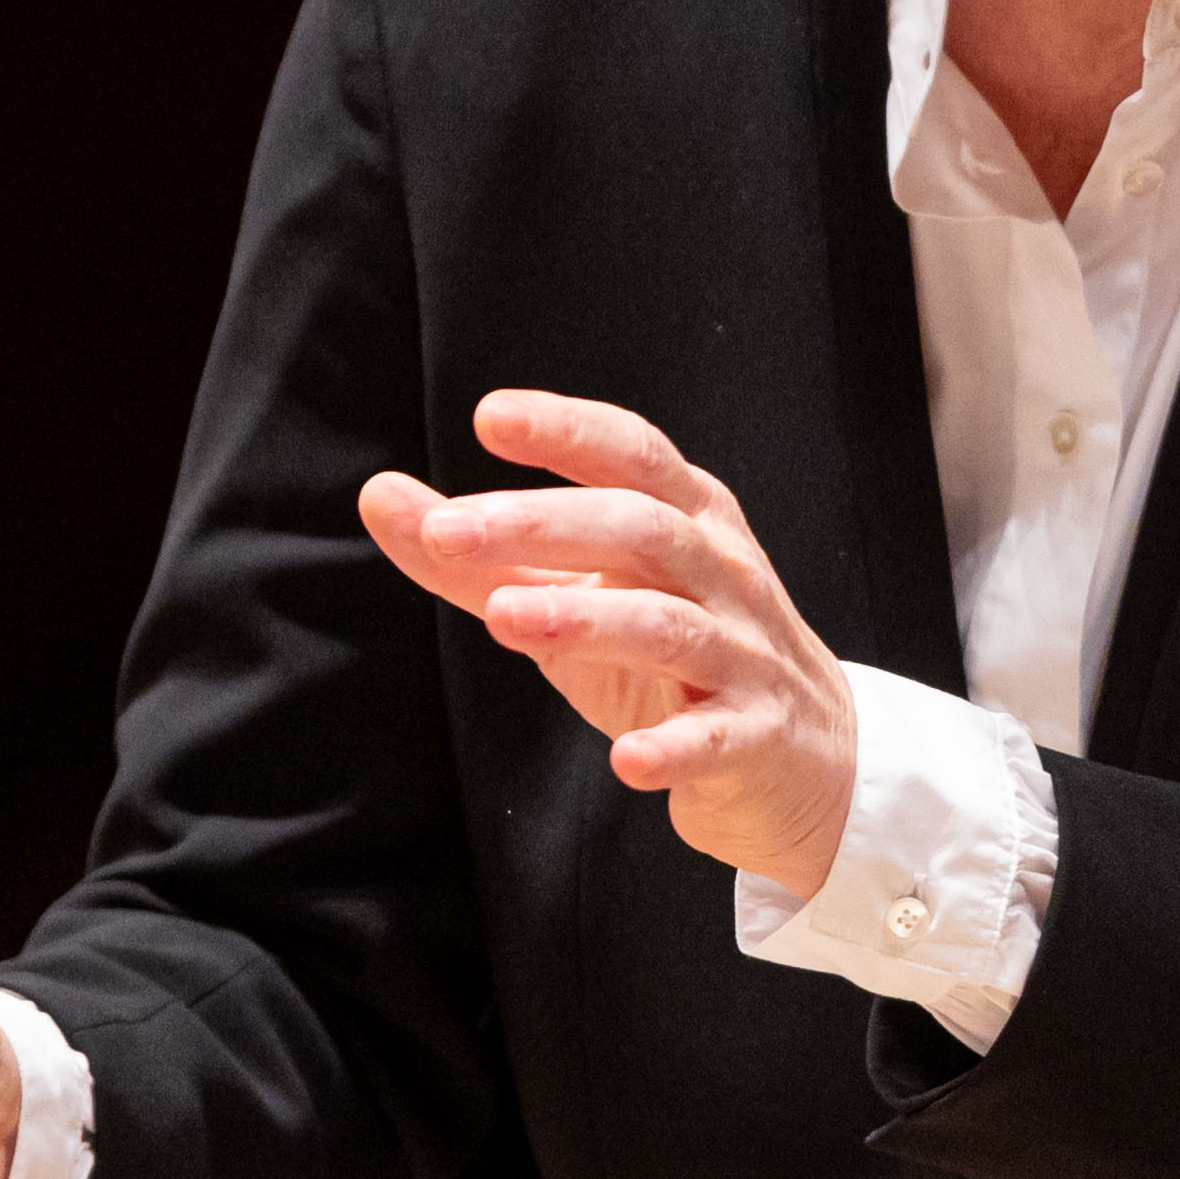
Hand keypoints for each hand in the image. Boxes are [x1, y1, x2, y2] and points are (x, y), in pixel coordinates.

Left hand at [361, 388, 860, 902]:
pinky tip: (626, 763)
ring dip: (589, 618)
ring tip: (505, 618)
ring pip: (670, 623)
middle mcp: (719, 573)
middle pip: (639, 528)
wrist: (798, 758)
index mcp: (685, 520)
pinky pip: (715, 737)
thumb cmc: (670, 661)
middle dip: (542, 522)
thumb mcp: (579, 597)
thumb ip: (485, 555)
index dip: (565, 428)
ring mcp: (743, 654)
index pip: (630, 454)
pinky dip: (673, 746)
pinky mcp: (755, 736)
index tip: (488, 416)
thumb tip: (381, 496)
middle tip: (449, 529)